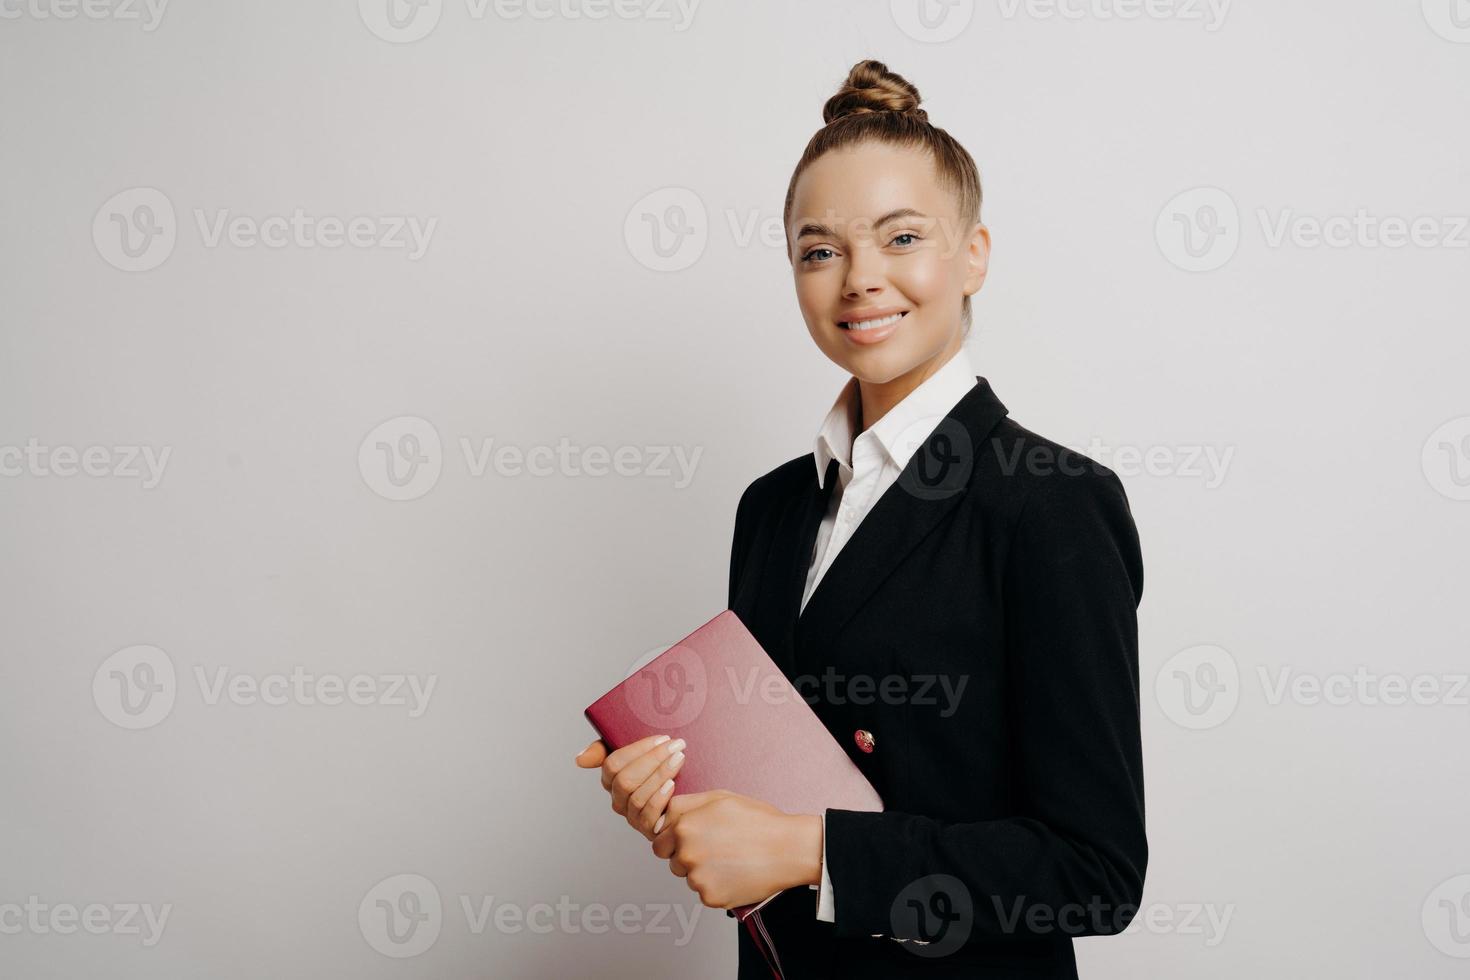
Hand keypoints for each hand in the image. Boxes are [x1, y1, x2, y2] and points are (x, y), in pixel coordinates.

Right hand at [574, 734, 687, 840]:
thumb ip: (606, 748)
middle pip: (625, 780)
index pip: (612, 764)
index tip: (662, 739)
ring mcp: (632, 816)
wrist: (692, 788)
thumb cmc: (662, 767)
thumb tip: (579, 759)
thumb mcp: (638, 751)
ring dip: (660, 775)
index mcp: (611, 779)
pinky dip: (660, 798)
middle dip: (652, 760)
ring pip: (637, 797)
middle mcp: (619, 800)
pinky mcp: (649, 829)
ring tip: (680, 758)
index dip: (637, 750)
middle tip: (676, 746)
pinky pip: (648, 816)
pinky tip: (673, 784)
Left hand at [650, 790, 821, 909]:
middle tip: (716, 849)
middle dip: (687, 857)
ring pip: (690, 878)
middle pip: (672, 862)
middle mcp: (685, 853)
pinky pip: (705, 893)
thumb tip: (662, 816)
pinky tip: (736, 873)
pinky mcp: (711, 897)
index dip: (676, 840)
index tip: (697, 839)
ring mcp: (697, 878)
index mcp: (684, 827)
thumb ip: (685, 805)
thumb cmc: (758, 821)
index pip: (660, 842)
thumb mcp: (719, 798)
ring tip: (731, 860)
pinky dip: (718, 887)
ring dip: (703, 872)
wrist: (787, 849)